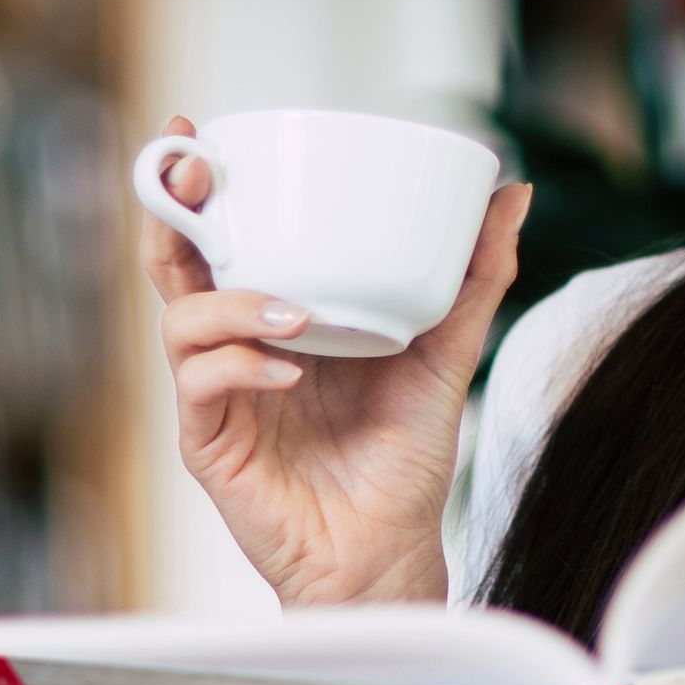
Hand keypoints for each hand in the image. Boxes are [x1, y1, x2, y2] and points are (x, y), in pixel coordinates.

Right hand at [140, 114, 529, 608]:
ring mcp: (216, 394)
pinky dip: (241, 365)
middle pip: (173, 264)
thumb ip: (474, 277)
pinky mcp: (209, 443)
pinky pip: (200, 385)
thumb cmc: (402, 458)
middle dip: (176, 210)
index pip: (218, 237)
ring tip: (297, 314)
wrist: (390, 552)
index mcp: (273, 314)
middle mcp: (233, 347)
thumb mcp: (446, 352)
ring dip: (232, 300)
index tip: (194, 133)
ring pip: (178, 320)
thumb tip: (510, 194)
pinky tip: (289, 370)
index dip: (197, 185)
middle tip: (201, 174)